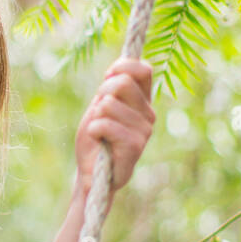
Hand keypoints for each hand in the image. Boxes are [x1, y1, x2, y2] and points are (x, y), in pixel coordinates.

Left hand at [74, 57, 155, 196]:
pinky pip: (104, 124)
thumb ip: (111, 88)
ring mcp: (144, 130)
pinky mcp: (135, 146)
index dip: (122, 67)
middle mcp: (148, 114)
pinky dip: (93, 131)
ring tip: (100, 133)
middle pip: (123, 83)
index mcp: (142, 101)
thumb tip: (117, 69)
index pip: (143, 70)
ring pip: (108, 104)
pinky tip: (99, 143)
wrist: (92, 174)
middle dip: (102, 92)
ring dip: (95, 117)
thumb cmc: (96, 139)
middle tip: (98, 111)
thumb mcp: (101, 106)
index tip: (107, 78)